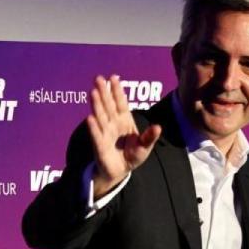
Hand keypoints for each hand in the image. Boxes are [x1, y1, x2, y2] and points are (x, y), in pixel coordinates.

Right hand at [86, 75, 160, 197]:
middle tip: (98, 78)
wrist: (120, 170)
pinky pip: (97, 135)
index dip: (117, 91)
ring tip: (93, 92)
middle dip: (104, 92)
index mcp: (124, 120)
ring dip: (97, 105)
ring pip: (101, 116)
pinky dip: (94, 127)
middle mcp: (113, 123)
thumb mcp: (145, 147)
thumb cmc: (132, 155)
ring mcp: (105, 133)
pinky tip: (90, 118)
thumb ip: (149, 137)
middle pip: (108, 105)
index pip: (120, 103)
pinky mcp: (100, 146)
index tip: (113, 77)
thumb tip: (158, 127)